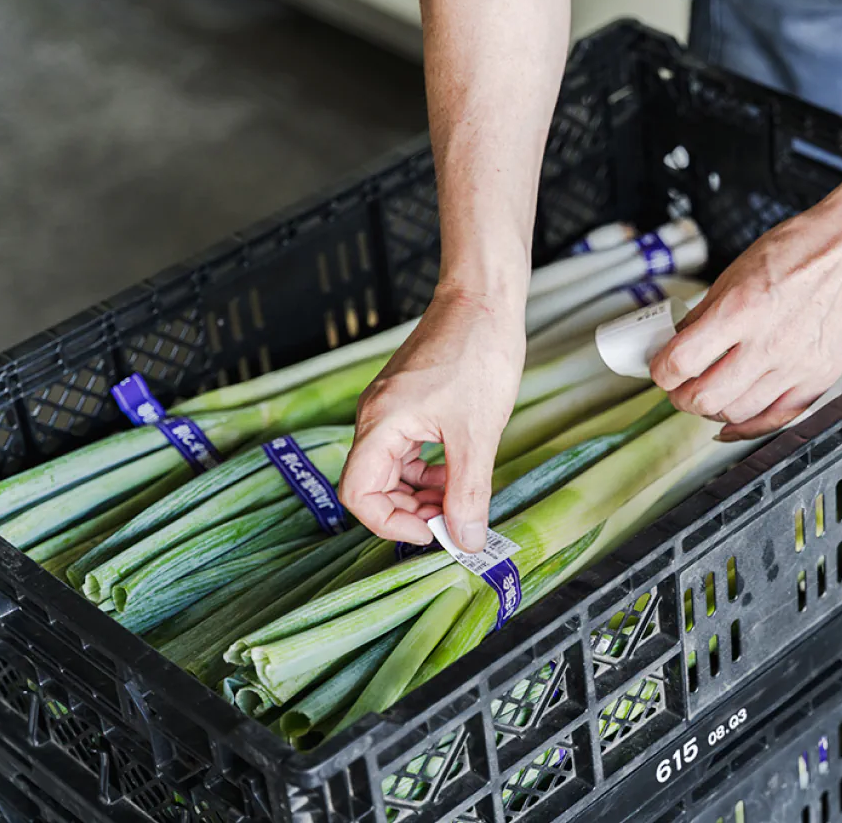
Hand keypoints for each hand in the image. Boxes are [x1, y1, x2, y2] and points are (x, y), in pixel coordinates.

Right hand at [339, 284, 524, 552]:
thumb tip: (466, 539)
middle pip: (374, 485)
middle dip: (411, 510)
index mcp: (380, 423)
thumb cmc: (477, 352)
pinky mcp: (408, 403)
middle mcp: (376, 417)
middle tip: (453, 519)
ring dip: (422, 492)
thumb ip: (469, 491)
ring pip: (392, 470)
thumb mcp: (477, 433)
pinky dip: (429, 469)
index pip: (358, 494)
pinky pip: (406, 450)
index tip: (431, 532)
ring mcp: (391, 409)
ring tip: (460, 497)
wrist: (484, 301)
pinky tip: (457, 471)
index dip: (390, 523)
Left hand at [650, 196, 841, 439]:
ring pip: (737, 413)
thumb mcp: (735, 272)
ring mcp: (797, 366)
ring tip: (707, 393)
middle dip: (681, 396)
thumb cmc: (799, 251)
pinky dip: (747, 427)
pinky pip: (776, 420)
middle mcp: (769, 344)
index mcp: (741, 310)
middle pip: (705, 397)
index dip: (660, 371)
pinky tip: (731, 422)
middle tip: (678, 386)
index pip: (681, 361)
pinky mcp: (819, 379)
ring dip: (712, 409)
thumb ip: (704, 314)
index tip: (659, 369)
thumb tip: (676, 342)